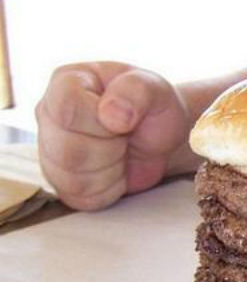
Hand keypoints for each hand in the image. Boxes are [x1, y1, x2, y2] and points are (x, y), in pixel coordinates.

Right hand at [35, 62, 191, 209]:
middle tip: (125, 136)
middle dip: (111, 150)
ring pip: (73, 179)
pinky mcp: (62, 181)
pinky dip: (109, 190)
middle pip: (69, 151)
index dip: (101, 123)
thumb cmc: (153, 107)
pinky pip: (81, 198)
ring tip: (121, 151)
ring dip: (111, 172)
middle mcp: (50, 115)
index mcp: (67, 82)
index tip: (124, 121)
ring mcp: (51, 149)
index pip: (68, 109)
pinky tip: (117, 171)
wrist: (160, 136)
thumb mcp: (155, 88)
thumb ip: (136, 91)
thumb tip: (110, 114)